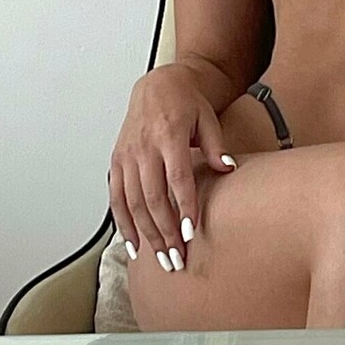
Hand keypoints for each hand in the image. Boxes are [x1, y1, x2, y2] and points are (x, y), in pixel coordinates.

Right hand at [108, 61, 235, 273]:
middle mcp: (143, 147)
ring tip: (161, 259)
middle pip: (152, 197)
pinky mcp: (116, 162)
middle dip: (164, 232)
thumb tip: (228, 169)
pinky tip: (134, 244)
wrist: (158, 86)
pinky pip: (116, 198)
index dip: (183, 206)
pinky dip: (123, 223)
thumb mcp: (207, 119)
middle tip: (177, 258)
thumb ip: (217, 146)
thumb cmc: (185, 103)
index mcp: (168, 135)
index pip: (176, 177)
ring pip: (133, 202)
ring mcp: (127, 156)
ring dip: (146, 234)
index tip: (190, 232)